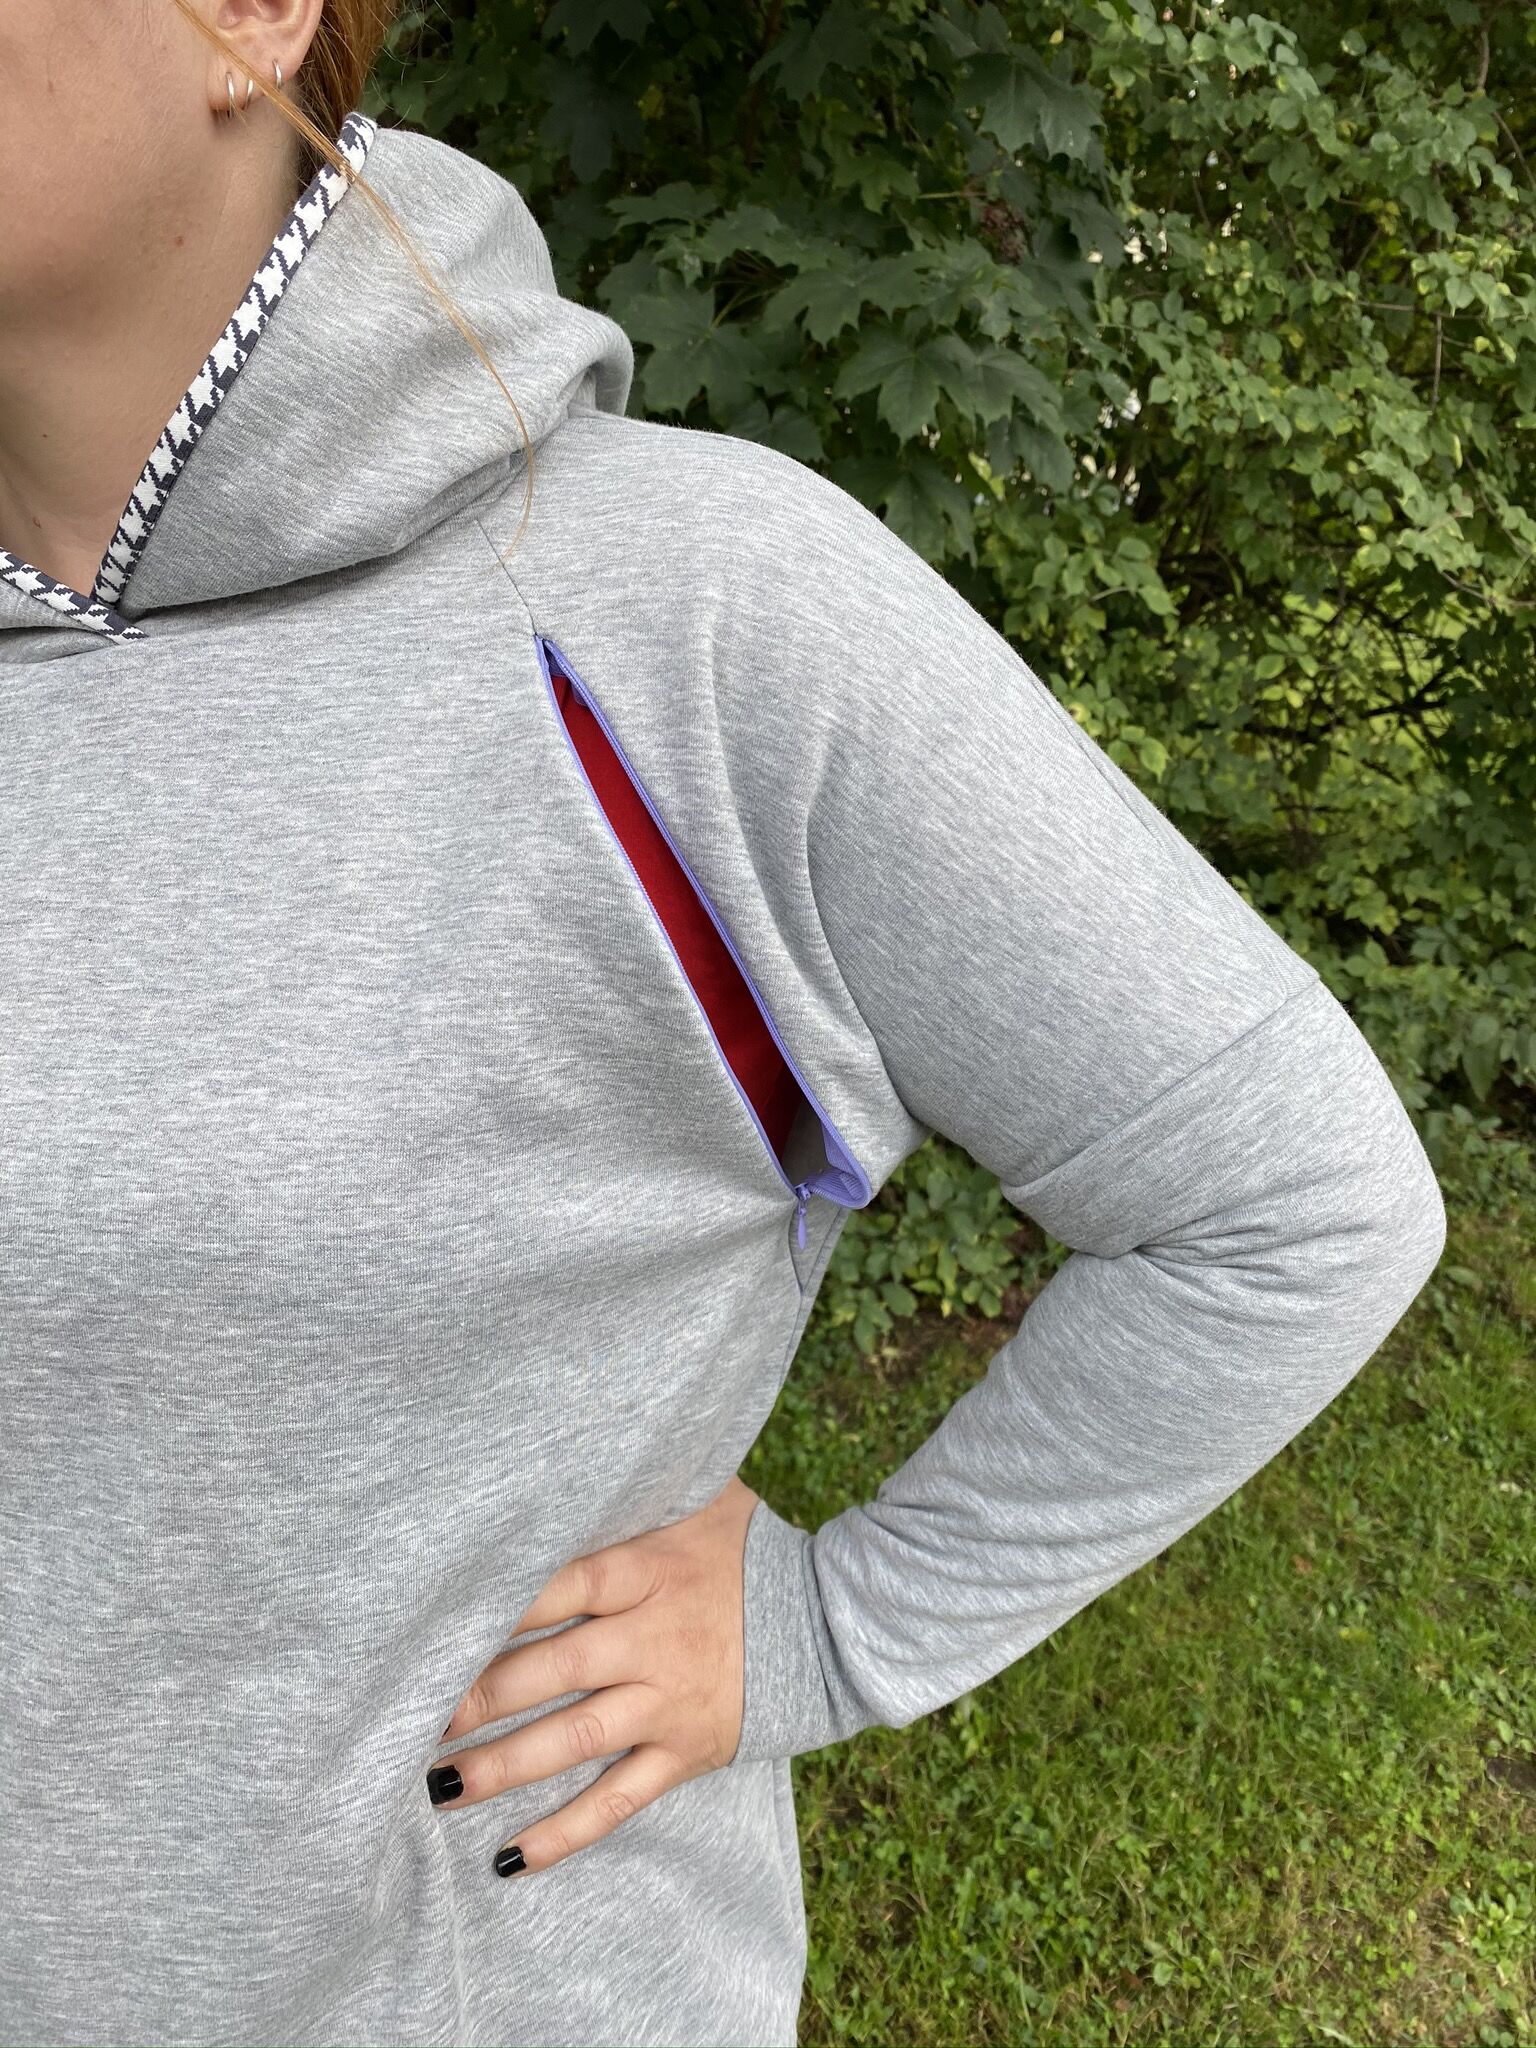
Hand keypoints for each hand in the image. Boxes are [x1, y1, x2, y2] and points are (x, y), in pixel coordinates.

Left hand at [426, 1474, 761, 1877]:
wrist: (832, 1619)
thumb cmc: (746, 1547)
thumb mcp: (701, 1494)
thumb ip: (637, 1483)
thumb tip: (573, 1443)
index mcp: (647, 1571)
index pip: (559, 1588)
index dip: (496, 1611)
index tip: (435, 1629)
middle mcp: (652, 1640)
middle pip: (553, 1671)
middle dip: (479, 1697)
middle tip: (413, 1718)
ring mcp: (668, 1702)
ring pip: (575, 1740)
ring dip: (504, 1767)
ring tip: (437, 1786)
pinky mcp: (685, 1752)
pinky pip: (619, 1800)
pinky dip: (565, 1832)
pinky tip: (508, 1857)